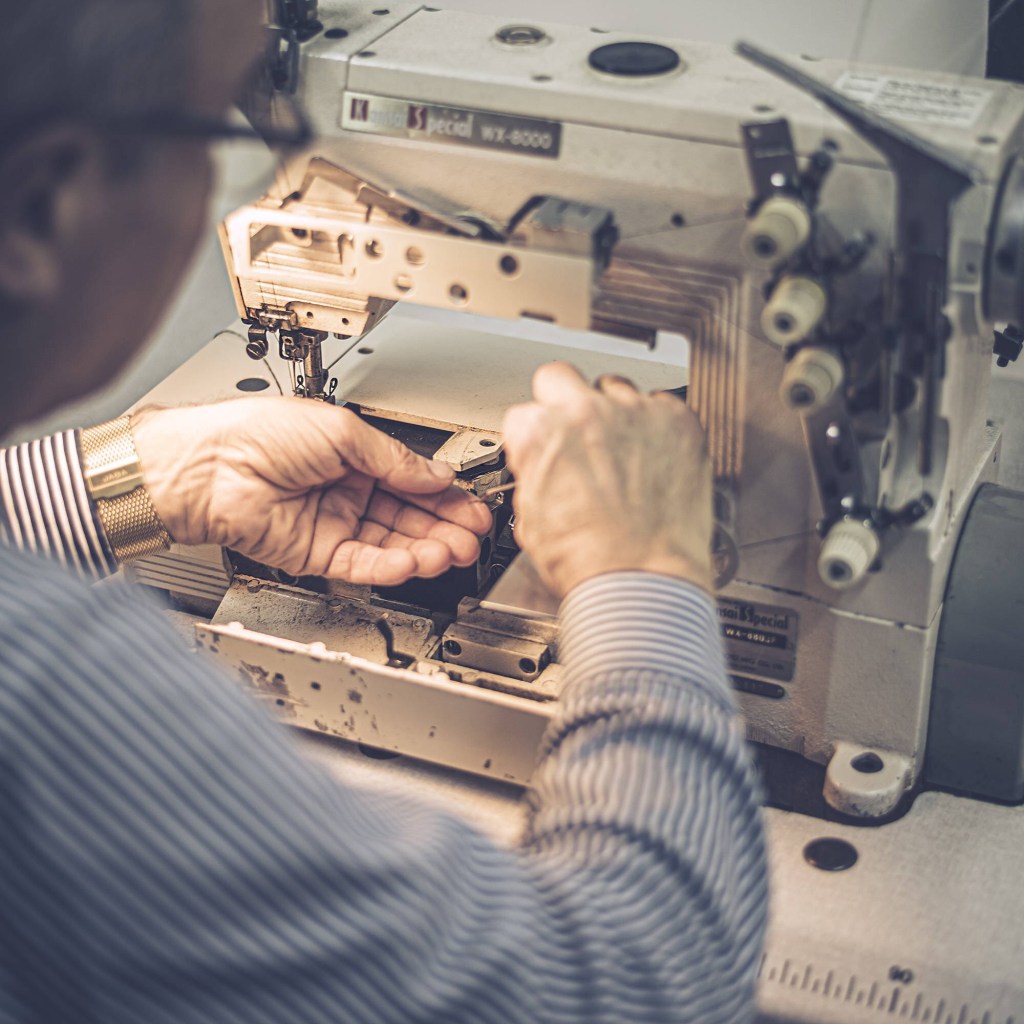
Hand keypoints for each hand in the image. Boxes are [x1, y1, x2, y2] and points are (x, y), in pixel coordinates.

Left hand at [131, 398, 491, 585]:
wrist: (208, 467)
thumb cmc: (255, 434)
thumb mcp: (342, 431)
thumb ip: (394, 458)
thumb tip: (435, 473)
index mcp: (353, 457)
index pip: (411, 481)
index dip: (444, 495)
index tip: (472, 505)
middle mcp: (346, 492)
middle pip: (407, 516)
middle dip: (443, 527)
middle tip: (473, 536)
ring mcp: (332, 525)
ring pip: (390, 544)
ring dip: (423, 549)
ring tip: (452, 552)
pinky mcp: (316, 556)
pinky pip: (362, 564)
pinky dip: (390, 565)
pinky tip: (414, 561)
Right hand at [502, 363, 712, 598]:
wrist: (642, 581)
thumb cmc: (589, 562)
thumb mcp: (530, 519)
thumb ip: (532, 474)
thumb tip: (541, 467)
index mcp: (538, 432)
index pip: (525, 411)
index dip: (536, 433)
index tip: (549, 447)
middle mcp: (584, 411)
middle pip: (562, 378)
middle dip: (565, 403)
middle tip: (578, 434)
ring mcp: (633, 412)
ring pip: (615, 387)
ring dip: (614, 414)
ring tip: (622, 453)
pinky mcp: (677, 421)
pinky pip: (661, 405)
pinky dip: (657, 426)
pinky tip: (654, 456)